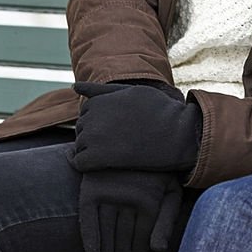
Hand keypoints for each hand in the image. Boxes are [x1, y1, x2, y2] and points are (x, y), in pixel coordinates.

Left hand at [73, 81, 201, 173]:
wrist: (177, 134)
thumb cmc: (158, 110)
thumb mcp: (131, 92)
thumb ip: (101, 89)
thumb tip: (74, 86)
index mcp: (100, 100)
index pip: (86, 112)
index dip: (102, 120)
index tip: (120, 127)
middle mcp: (93, 116)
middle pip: (81, 128)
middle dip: (95, 135)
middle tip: (121, 140)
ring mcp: (94, 137)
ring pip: (79, 146)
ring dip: (92, 150)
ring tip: (117, 150)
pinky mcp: (98, 158)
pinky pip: (79, 163)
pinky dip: (87, 164)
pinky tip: (104, 164)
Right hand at [76, 168, 183, 251]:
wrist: (134, 139)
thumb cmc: (156, 170)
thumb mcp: (171, 190)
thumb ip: (167, 220)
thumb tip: (157, 251)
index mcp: (150, 200)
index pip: (141, 239)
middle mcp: (128, 199)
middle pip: (123, 241)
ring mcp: (108, 194)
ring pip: (107, 235)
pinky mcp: (91, 190)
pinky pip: (88, 223)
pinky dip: (91, 243)